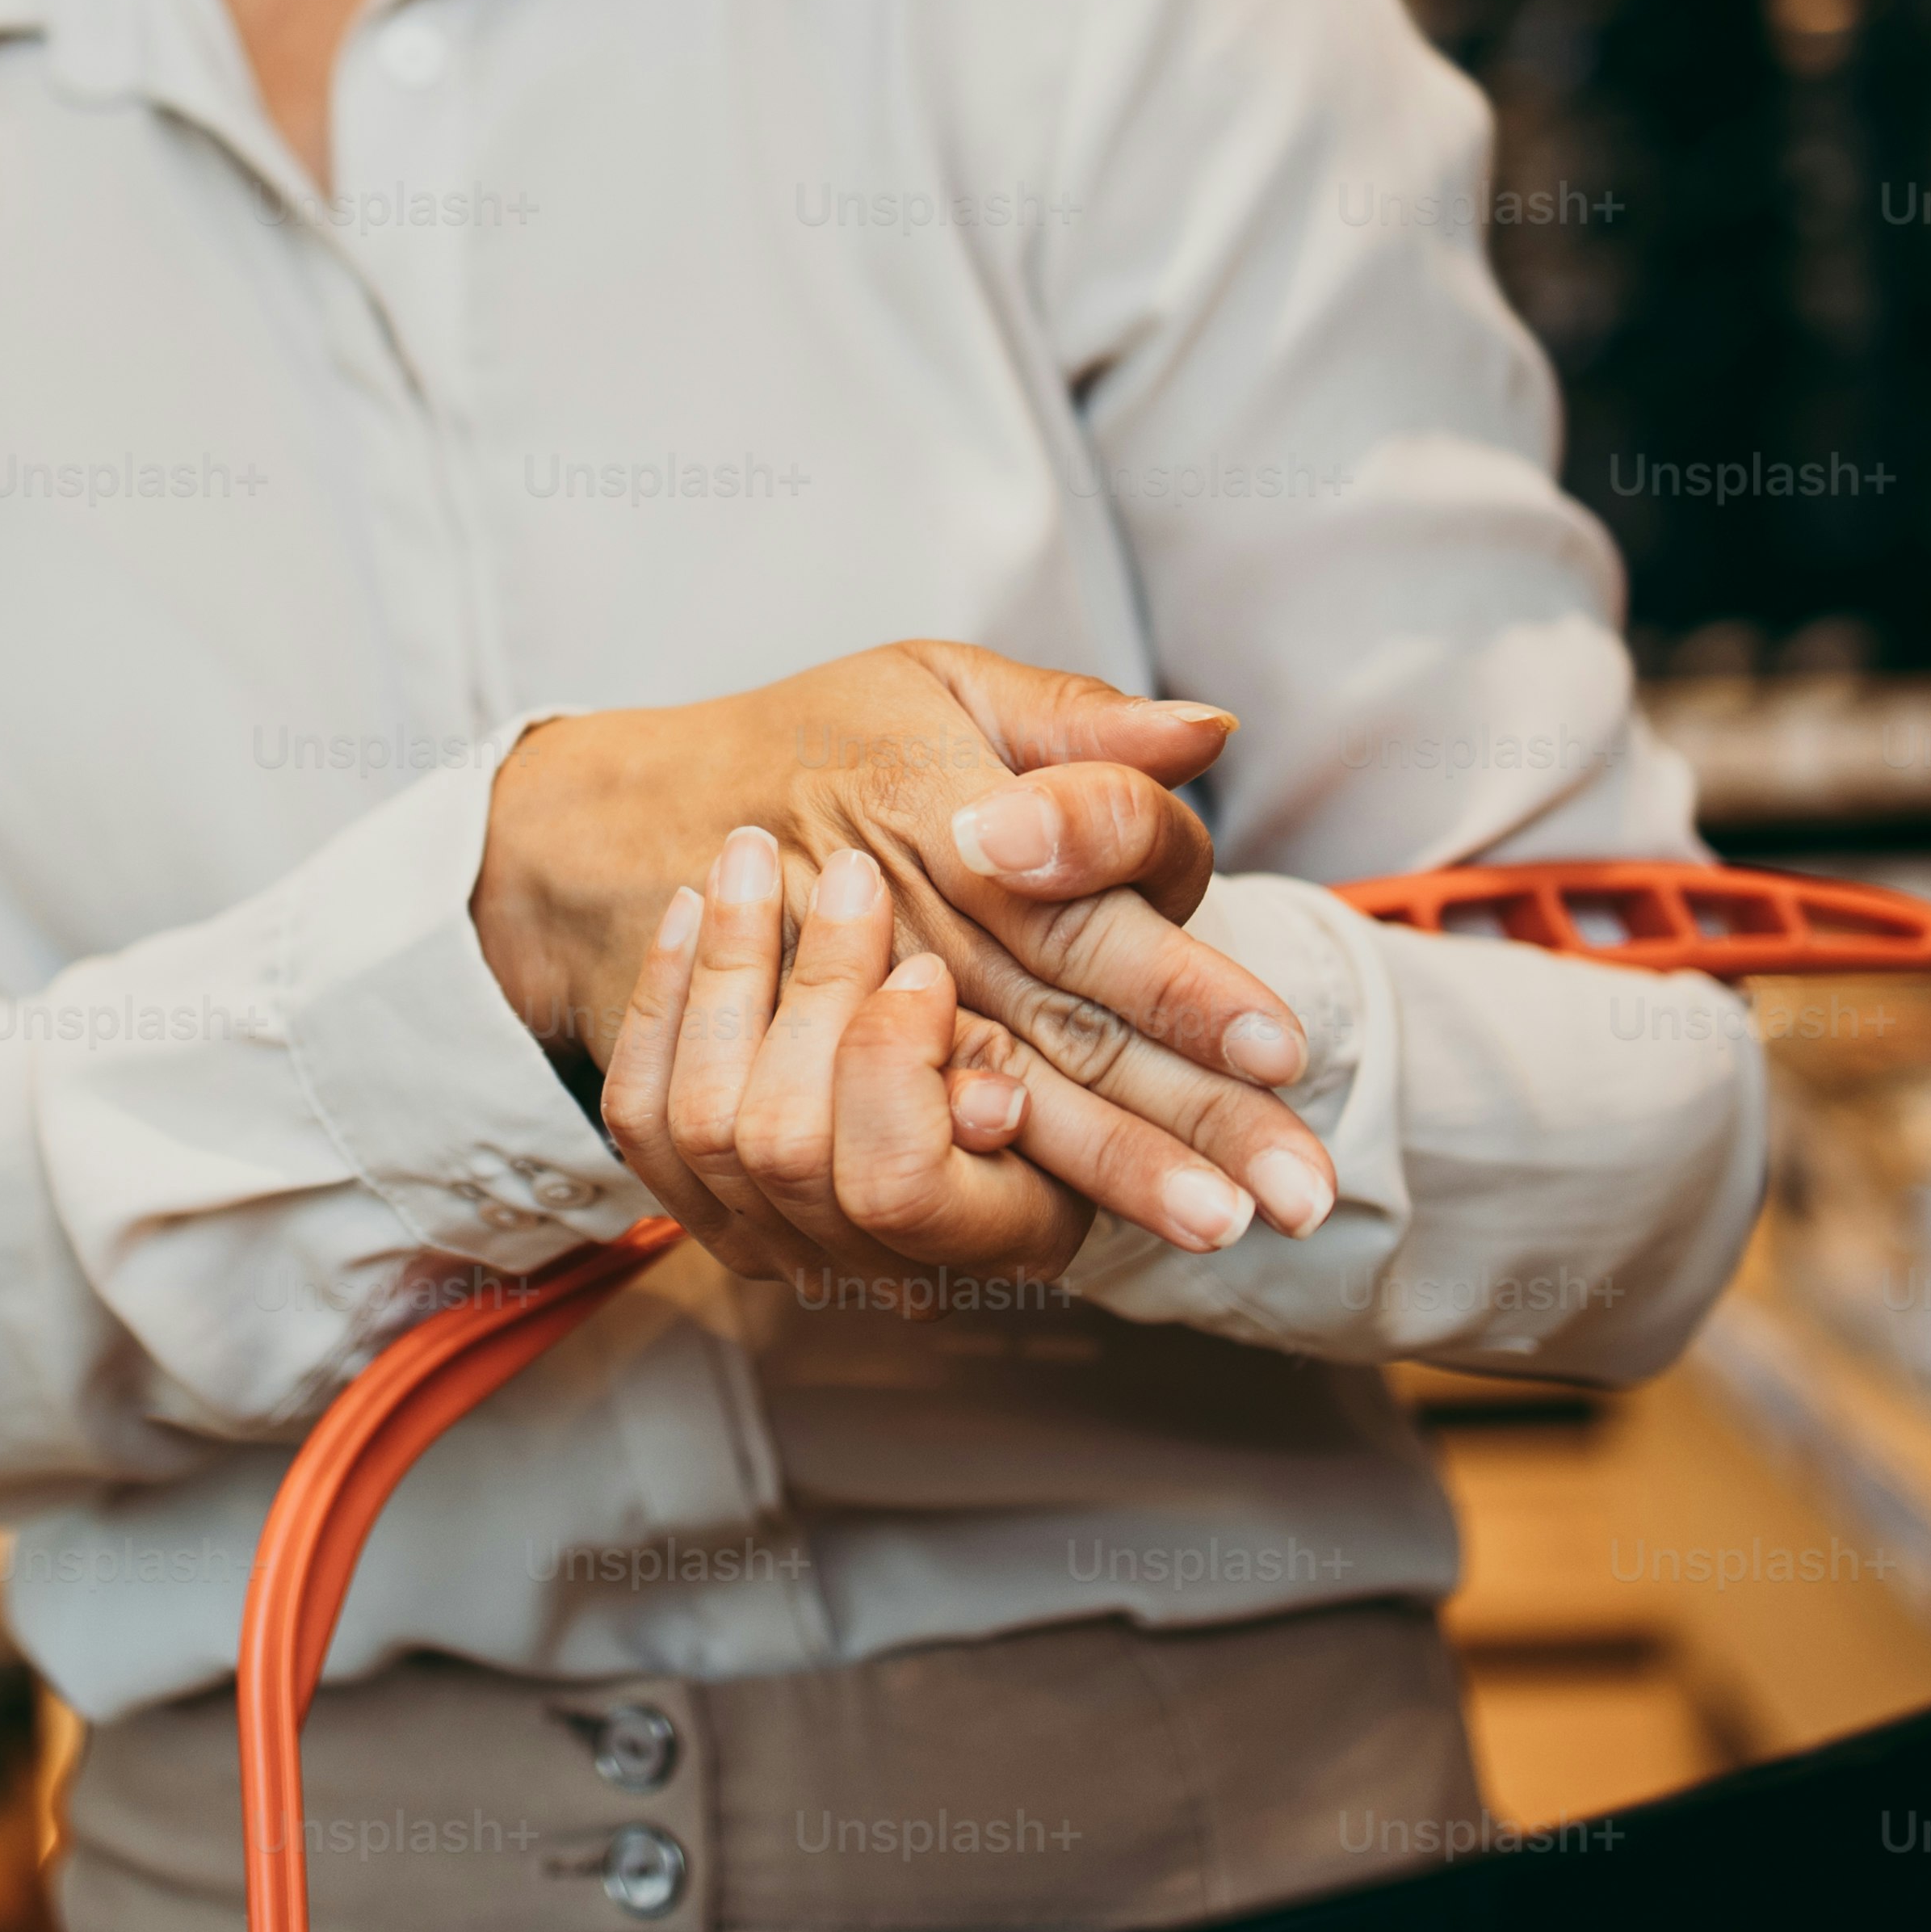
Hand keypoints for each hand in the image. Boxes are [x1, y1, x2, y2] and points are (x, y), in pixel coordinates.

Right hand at [476, 642, 1331, 1250]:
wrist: (632, 824)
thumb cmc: (819, 741)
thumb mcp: (938, 688)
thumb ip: (1075, 724)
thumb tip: (1209, 729)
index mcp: (952, 825)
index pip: (1090, 922)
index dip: (1188, 989)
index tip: (1281, 1046)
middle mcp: (923, 939)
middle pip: (1076, 1043)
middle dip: (1194, 1123)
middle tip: (1297, 1191)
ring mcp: (871, 1027)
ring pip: (1014, 1116)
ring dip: (1120, 1177)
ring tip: (1220, 1228)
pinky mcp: (835, 1087)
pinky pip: (911, 1153)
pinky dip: (992, 1197)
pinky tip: (1072, 1242)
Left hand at [600, 827, 1092, 1302]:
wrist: (988, 1004)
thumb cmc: (1068, 974)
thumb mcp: (1117, 968)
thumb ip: (1080, 1018)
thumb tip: (992, 1105)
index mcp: (1018, 1228)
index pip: (897, 1186)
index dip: (891, 1066)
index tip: (924, 966)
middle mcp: (894, 1263)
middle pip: (787, 1149)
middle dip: (812, 993)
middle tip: (849, 873)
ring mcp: (787, 1241)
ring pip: (706, 1128)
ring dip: (728, 971)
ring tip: (753, 855)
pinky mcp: (707, 1201)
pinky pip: (643, 1117)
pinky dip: (661, 1000)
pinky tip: (690, 909)